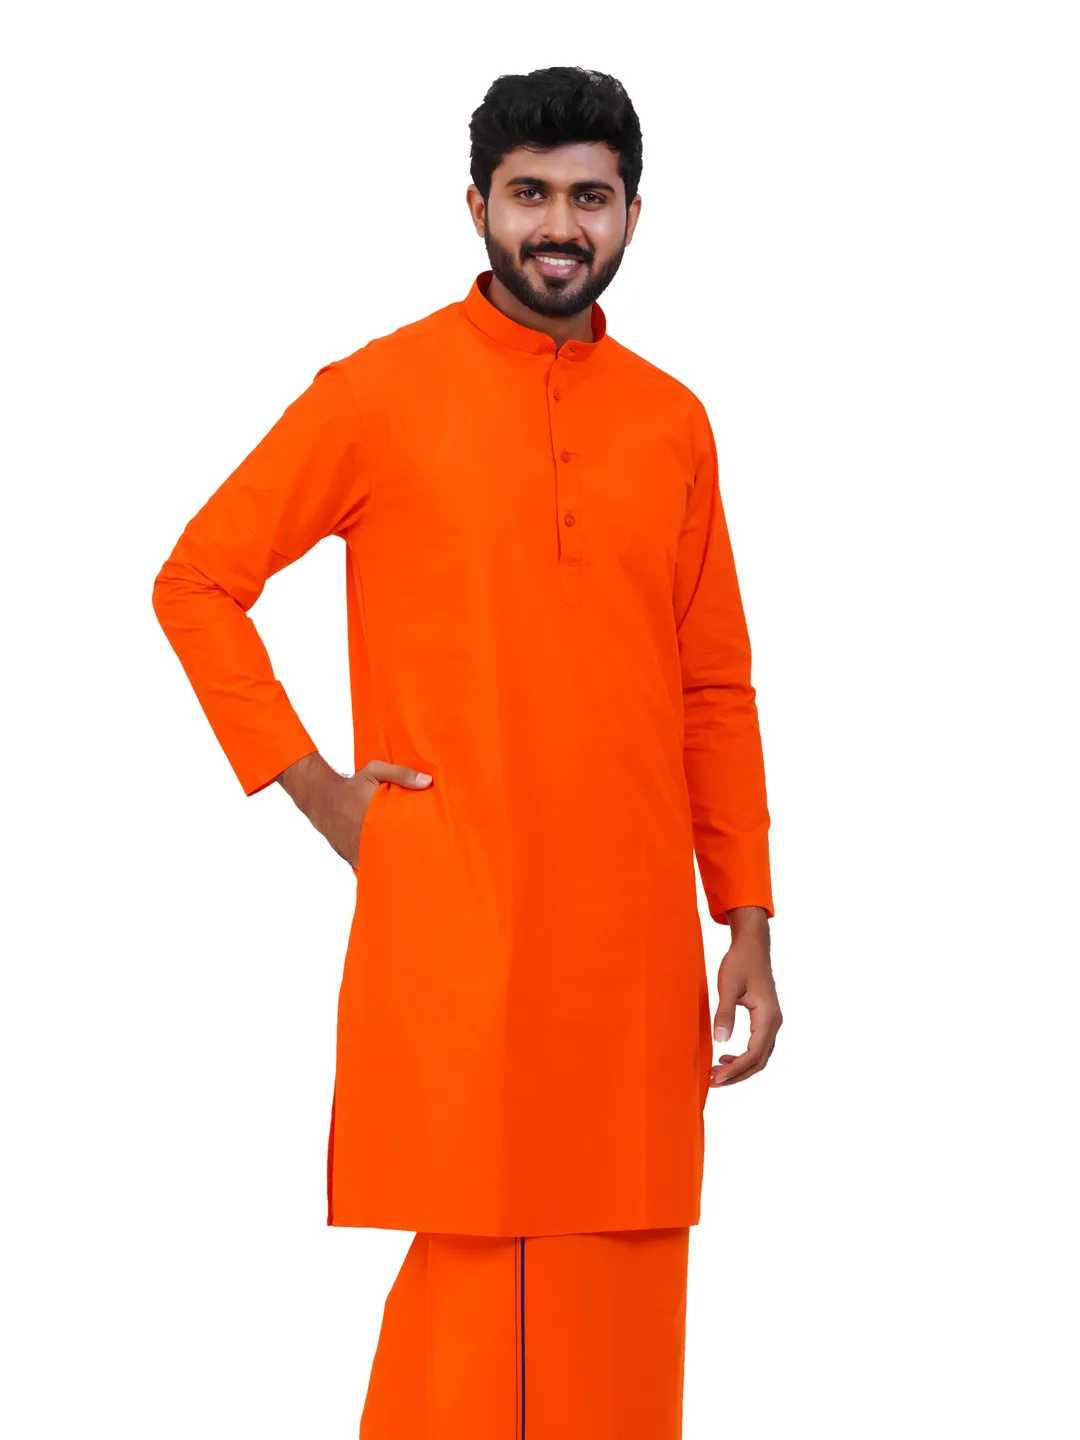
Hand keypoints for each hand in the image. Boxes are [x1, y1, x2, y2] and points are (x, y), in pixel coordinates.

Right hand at [276, 752, 432, 866]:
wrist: (322, 799)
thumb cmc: (352, 785)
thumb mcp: (375, 771)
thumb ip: (401, 774)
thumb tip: (427, 781)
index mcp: (375, 817)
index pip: (400, 836)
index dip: (416, 845)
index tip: (431, 848)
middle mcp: (365, 838)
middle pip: (392, 855)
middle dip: (408, 859)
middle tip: (427, 863)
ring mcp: (357, 851)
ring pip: (380, 864)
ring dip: (393, 865)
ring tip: (412, 871)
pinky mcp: (351, 857)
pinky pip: (368, 867)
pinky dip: (379, 867)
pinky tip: (392, 871)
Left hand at [709, 905, 781, 1088]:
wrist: (753, 946)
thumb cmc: (740, 962)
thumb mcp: (729, 986)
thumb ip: (725, 1013)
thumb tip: (720, 1041)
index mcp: (768, 1017)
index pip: (753, 1054)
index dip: (735, 1070)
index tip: (716, 1078)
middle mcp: (774, 1023)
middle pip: (759, 1061)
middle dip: (737, 1075)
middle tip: (713, 1081)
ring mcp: (772, 1022)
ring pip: (760, 1057)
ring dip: (740, 1068)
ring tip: (717, 1073)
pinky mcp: (765, 1019)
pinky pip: (758, 1046)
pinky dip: (743, 1058)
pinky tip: (725, 1057)